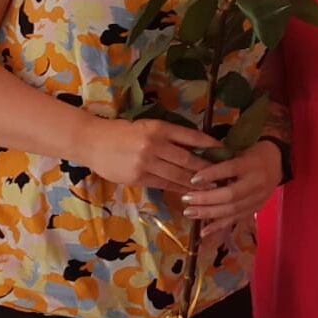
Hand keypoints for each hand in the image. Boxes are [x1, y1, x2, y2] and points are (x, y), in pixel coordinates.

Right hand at [85, 118, 219, 190]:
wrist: (94, 142)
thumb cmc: (123, 132)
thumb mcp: (146, 126)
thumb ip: (167, 135)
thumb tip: (194, 146)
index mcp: (158, 128)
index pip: (189, 136)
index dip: (208, 144)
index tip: (222, 150)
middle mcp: (154, 144)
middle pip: (187, 159)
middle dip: (206, 168)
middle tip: (223, 174)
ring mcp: (146, 163)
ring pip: (177, 175)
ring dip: (195, 182)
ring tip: (211, 188)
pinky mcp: (138, 178)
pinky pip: (163, 184)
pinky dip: (177, 188)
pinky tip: (188, 192)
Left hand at [181, 140, 282, 237]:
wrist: (278, 162)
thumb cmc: (253, 152)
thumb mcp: (240, 149)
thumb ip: (222, 159)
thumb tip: (196, 167)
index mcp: (251, 163)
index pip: (230, 169)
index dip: (211, 175)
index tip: (193, 179)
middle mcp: (255, 182)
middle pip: (230, 195)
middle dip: (206, 199)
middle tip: (186, 199)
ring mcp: (257, 198)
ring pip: (232, 210)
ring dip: (209, 213)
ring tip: (189, 212)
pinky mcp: (255, 209)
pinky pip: (236, 220)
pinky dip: (219, 226)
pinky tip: (203, 230)